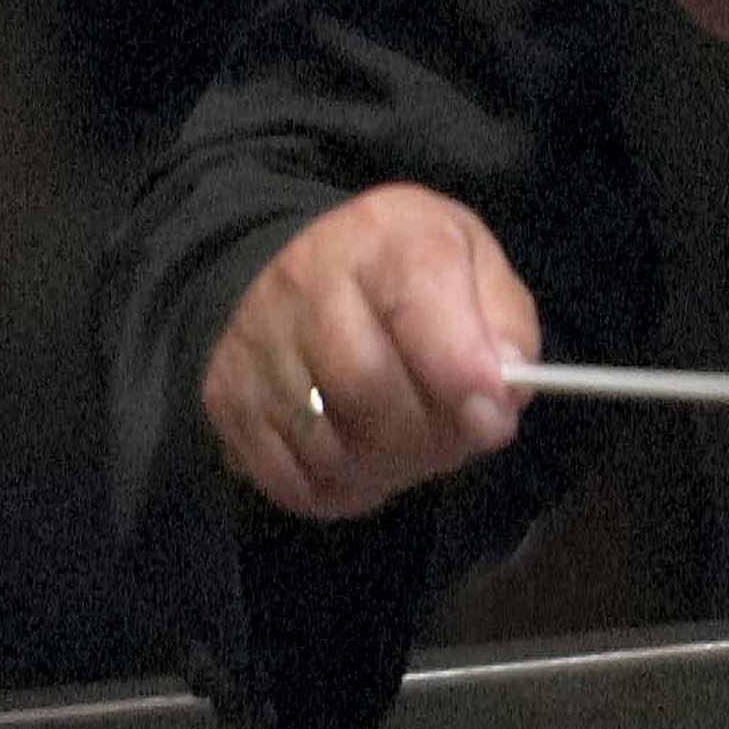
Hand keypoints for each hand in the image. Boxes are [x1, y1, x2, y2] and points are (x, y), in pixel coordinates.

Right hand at [199, 182, 538, 520]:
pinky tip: (365, 462)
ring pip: (328, 447)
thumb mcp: (471, 263)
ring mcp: (254, 345)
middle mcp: (303, 282)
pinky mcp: (225, 401)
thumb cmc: (400, 270)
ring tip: (412, 447)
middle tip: (457, 439)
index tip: (492, 417)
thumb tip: (504, 393)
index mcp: (382, 237)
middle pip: (366, 387)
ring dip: (388, 470)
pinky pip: (291, 480)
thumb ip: (503, 323)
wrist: (287, 268)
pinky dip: (343, 491)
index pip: (414, 296)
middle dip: (429, 436)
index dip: (458, 370)